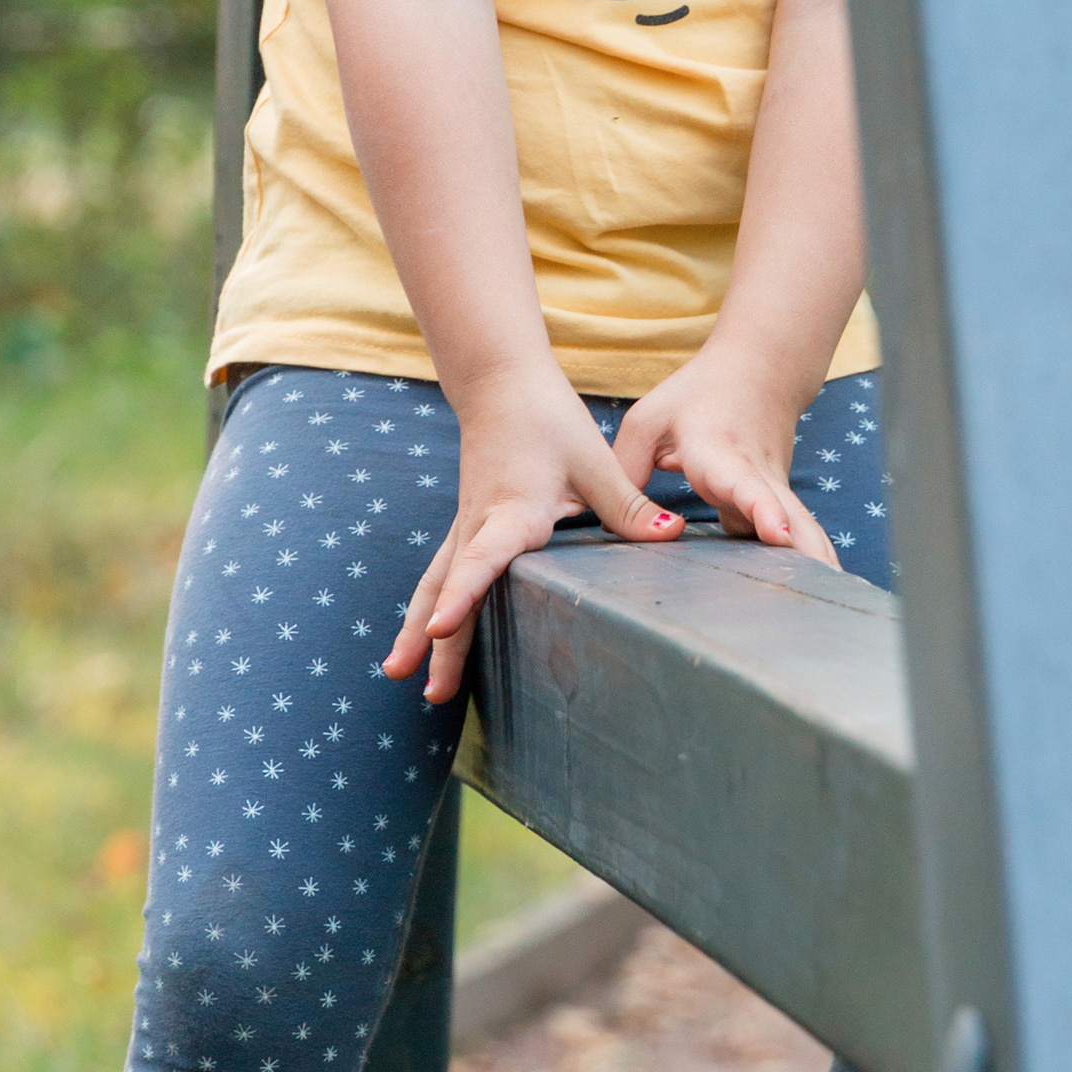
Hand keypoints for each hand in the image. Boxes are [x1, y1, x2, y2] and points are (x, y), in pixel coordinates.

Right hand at [386, 368, 681, 706]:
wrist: (502, 384)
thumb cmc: (548, 420)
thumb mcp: (593, 460)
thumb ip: (628, 504)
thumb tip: (671, 535)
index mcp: (510, 512)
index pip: (481, 561)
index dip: (463, 596)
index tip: (441, 628)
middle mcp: (478, 525)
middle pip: (447, 588)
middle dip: (434, 640)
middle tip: (423, 688)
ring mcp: (465, 527)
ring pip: (434, 583)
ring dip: (417, 630)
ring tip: (399, 674)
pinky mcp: (465, 526)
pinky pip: (440, 573)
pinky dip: (428, 606)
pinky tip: (419, 639)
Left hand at [609, 342, 838, 565]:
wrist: (760, 367)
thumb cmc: (697, 395)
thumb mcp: (649, 419)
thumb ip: (626, 469)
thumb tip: (612, 525)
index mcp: (719, 450)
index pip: (743, 483)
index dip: (760, 510)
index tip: (777, 534)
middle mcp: (755, 471)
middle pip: (785, 513)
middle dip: (801, 547)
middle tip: (818, 580)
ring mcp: (774, 486)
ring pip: (799, 524)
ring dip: (814, 557)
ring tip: (831, 594)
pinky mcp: (779, 497)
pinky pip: (794, 530)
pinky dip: (810, 555)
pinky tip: (823, 586)